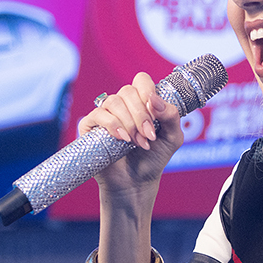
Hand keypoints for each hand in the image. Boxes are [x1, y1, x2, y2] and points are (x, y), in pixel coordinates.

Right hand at [80, 72, 184, 198]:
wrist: (137, 182)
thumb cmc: (154, 158)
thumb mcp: (173, 137)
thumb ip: (171, 115)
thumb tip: (154, 99)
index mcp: (142, 102)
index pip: (141, 81)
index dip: (148, 91)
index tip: (155, 112)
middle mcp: (122, 105)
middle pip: (128, 91)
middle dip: (141, 114)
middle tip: (149, 135)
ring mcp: (105, 114)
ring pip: (114, 102)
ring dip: (129, 123)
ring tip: (137, 142)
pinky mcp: (90, 126)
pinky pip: (98, 115)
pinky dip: (113, 125)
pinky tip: (122, 139)